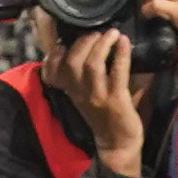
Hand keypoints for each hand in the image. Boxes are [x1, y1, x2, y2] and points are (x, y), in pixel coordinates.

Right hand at [44, 29, 144, 177]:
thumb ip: (82, 76)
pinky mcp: (116, 100)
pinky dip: (121, 53)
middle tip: (97, 33)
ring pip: (92, 64)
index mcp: (71, 91)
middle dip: (84, 41)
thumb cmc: (104, 117)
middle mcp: (80, 93)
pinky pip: (117, 72)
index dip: (54, 53)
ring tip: (112, 33)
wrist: (117, 145)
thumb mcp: (85, 97)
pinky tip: (125, 42)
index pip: (52, 71)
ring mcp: (98, 96)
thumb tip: (89, 46)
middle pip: (72, 61)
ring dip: (102, 44)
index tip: (64, 41)